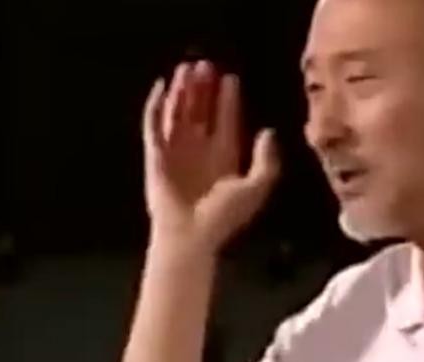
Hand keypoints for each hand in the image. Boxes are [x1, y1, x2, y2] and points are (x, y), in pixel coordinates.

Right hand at [142, 60, 280, 254]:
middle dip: (204, 89)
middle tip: (207, 65)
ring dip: (183, 92)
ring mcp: (177, 153)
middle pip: (202, 113)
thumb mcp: (255, 188)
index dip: (228, 101)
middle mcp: (200, 152)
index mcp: (224, 159)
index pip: (226, 122)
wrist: (190, 234)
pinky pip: (153, 125)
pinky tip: (161, 87)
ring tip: (187, 68)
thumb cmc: (223, 216)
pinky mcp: (156, 156)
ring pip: (179, 113)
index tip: (232, 79)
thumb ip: (267, 161)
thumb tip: (269, 132)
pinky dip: (155, 106)